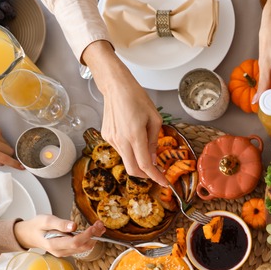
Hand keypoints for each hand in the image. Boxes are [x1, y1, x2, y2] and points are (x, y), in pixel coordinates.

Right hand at [13, 217, 104, 257]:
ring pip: (84, 248)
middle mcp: (60, 251)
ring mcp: (64, 252)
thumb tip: (73, 226)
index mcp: (53, 244)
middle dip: (94, 236)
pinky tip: (93, 231)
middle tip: (100, 224)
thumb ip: (60, 224)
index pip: (75, 242)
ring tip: (99, 226)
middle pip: (82, 246)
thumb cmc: (36, 226)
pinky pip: (81, 247)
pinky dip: (89, 239)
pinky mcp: (67, 250)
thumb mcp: (46, 220)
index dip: (87, 235)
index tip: (94, 226)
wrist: (29, 234)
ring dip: (94, 238)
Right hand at [82, 41, 166, 185]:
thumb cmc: (137, 98)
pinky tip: (134, 138)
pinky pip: (120, 150)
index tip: (164, 182)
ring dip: (138, 161)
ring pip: (126, 160)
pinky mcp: (106, 136)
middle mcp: (120, 140)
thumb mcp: (155, 119)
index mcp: (134, 135)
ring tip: (146, 149)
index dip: (156, 177)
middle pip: (132, 169)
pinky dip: (130, 151)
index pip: (145, 165)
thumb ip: (154, 142)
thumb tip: (153, 159)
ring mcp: (111, 139)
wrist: (116, 87)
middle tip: (157, 173)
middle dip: (146, 175)